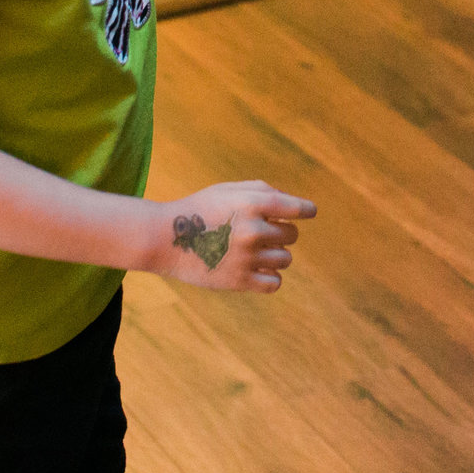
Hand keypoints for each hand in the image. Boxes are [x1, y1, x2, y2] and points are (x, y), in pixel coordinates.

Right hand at [152, 180, 315, 292]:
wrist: (165, 238)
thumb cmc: (200, 208)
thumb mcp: (228, 190)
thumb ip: (262, 191)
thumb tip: (294, 204)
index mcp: (251, 203)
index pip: (297, 208)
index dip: (307, 210)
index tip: (308, 212)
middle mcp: (252, 230)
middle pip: (292, 234)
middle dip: (282, 231)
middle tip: (262, 231)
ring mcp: (246, 257)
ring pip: (285, 259)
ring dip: (276, 254)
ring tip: (255, 250)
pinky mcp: (239, 280)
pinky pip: (275, 283)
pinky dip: (271, 277)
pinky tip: (257, 269)